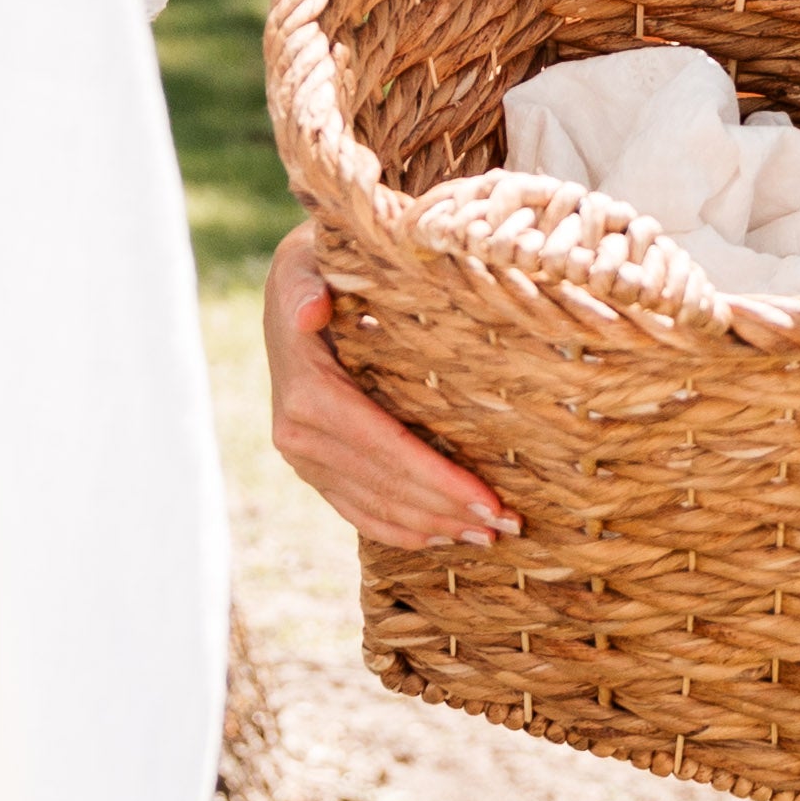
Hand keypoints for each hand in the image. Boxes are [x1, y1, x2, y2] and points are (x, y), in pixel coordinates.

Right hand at [261, 226, 515, 546]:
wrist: (290, 287)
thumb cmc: (319, 267)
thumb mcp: (310, 263)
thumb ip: (308, 287)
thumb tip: (312, 311)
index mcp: (307, 392)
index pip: (385, 447)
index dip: (439, 479)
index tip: (489, 499)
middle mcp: (297, 434)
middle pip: (386, 486)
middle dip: (449, 510)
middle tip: (509, 525)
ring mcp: (301, 456)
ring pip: (375, 507)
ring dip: (432, 527)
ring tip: (488, 536)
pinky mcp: (310, 467)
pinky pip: (356, 510)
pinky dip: (399, 530)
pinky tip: (441, 537)